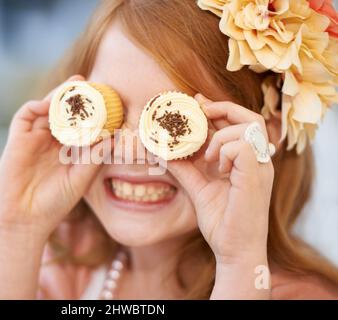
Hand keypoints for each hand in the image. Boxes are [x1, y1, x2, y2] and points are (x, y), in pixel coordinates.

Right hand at [0, 75, 108, 298]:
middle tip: (89, 83)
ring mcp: (33, 139)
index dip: (90, 111)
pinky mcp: (17, 140)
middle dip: (74, 97)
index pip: (79, 124)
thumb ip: (95, 157)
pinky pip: (25, 115)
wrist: (24, 220)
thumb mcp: (80, 178)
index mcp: (66, 151)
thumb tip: (115, 137)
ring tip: (74, 86)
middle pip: (63, 112)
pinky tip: (51, 103)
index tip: (106, 99)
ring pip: (46, 109)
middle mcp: (50, 142)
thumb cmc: (54, 204)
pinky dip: (37, 105)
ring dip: (58, 96)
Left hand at [167, 94, 273, 297]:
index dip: (219, 109)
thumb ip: (184, 168)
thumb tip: (161, 151)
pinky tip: (216, 168)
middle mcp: (258, 160)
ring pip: (247, 127)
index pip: (240, 124)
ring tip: (208, 158)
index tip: (197, 101)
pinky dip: (224, 151)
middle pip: (251, 118)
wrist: (234, 250)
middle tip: (200, 110)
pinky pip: (242, 146)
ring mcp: (260, 167)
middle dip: (223, 108)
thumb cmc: (222, 221)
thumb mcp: (197, 188)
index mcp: (248, 161)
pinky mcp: (256, 176)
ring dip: (220, 137)